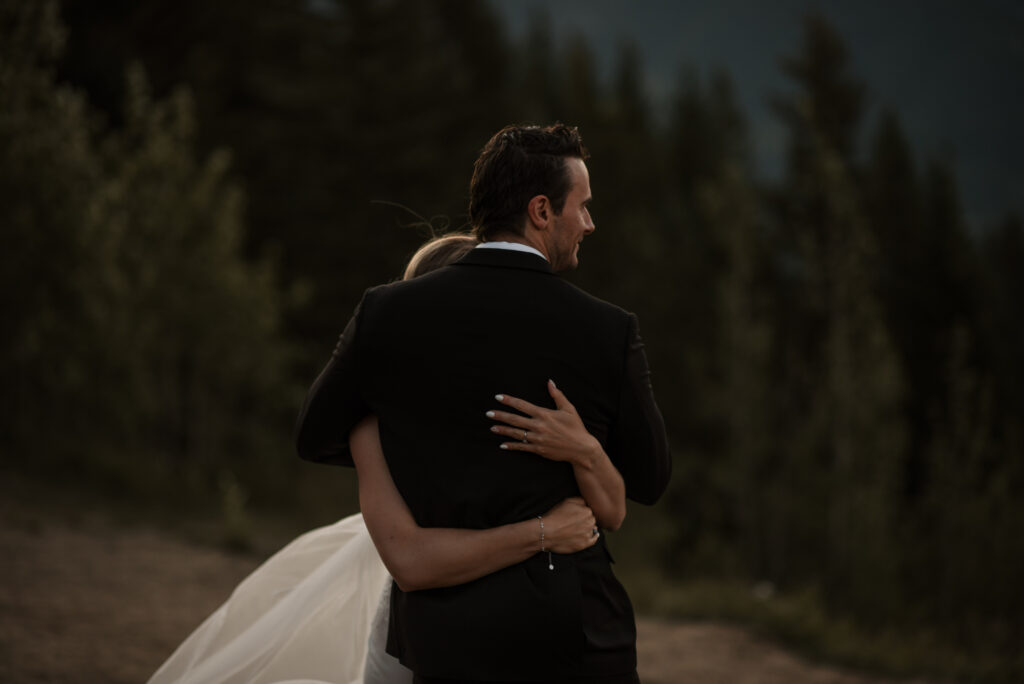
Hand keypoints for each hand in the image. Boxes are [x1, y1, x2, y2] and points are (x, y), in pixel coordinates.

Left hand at [487, 380, 601, 466]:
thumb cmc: (576, 427)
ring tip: (492, 427)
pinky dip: (511, 446)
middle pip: (515, 419)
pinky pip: (522, 447)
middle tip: (488, 413)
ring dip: (503, 430)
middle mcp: (539, 426)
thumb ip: (557, 395)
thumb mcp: (568, 409)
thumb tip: (550, 382)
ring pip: (516, 434)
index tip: (498, 397)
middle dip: (500, 416)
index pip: (522, 405)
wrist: (581, 448)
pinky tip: (502, 444)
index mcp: (544, 414)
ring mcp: (537, 439)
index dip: (509, 400)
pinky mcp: (538, 449)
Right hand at [539, 497, 598, 552]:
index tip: (575, 515)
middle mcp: (590, 523)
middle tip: (574, 522)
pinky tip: (589, 535)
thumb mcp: (567, 501)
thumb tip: (586, 503)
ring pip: (591, 529)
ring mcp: (588, 534)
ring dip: (586, 529)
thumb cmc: (555, 516)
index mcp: (587, 511)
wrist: (547, 532)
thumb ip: (580, 501)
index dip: (581, 512)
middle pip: (591, 520)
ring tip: (576, 529)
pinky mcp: (584, 544)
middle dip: (585, 520)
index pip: (588, 511)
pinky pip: (593, 540)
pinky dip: (593, 537)